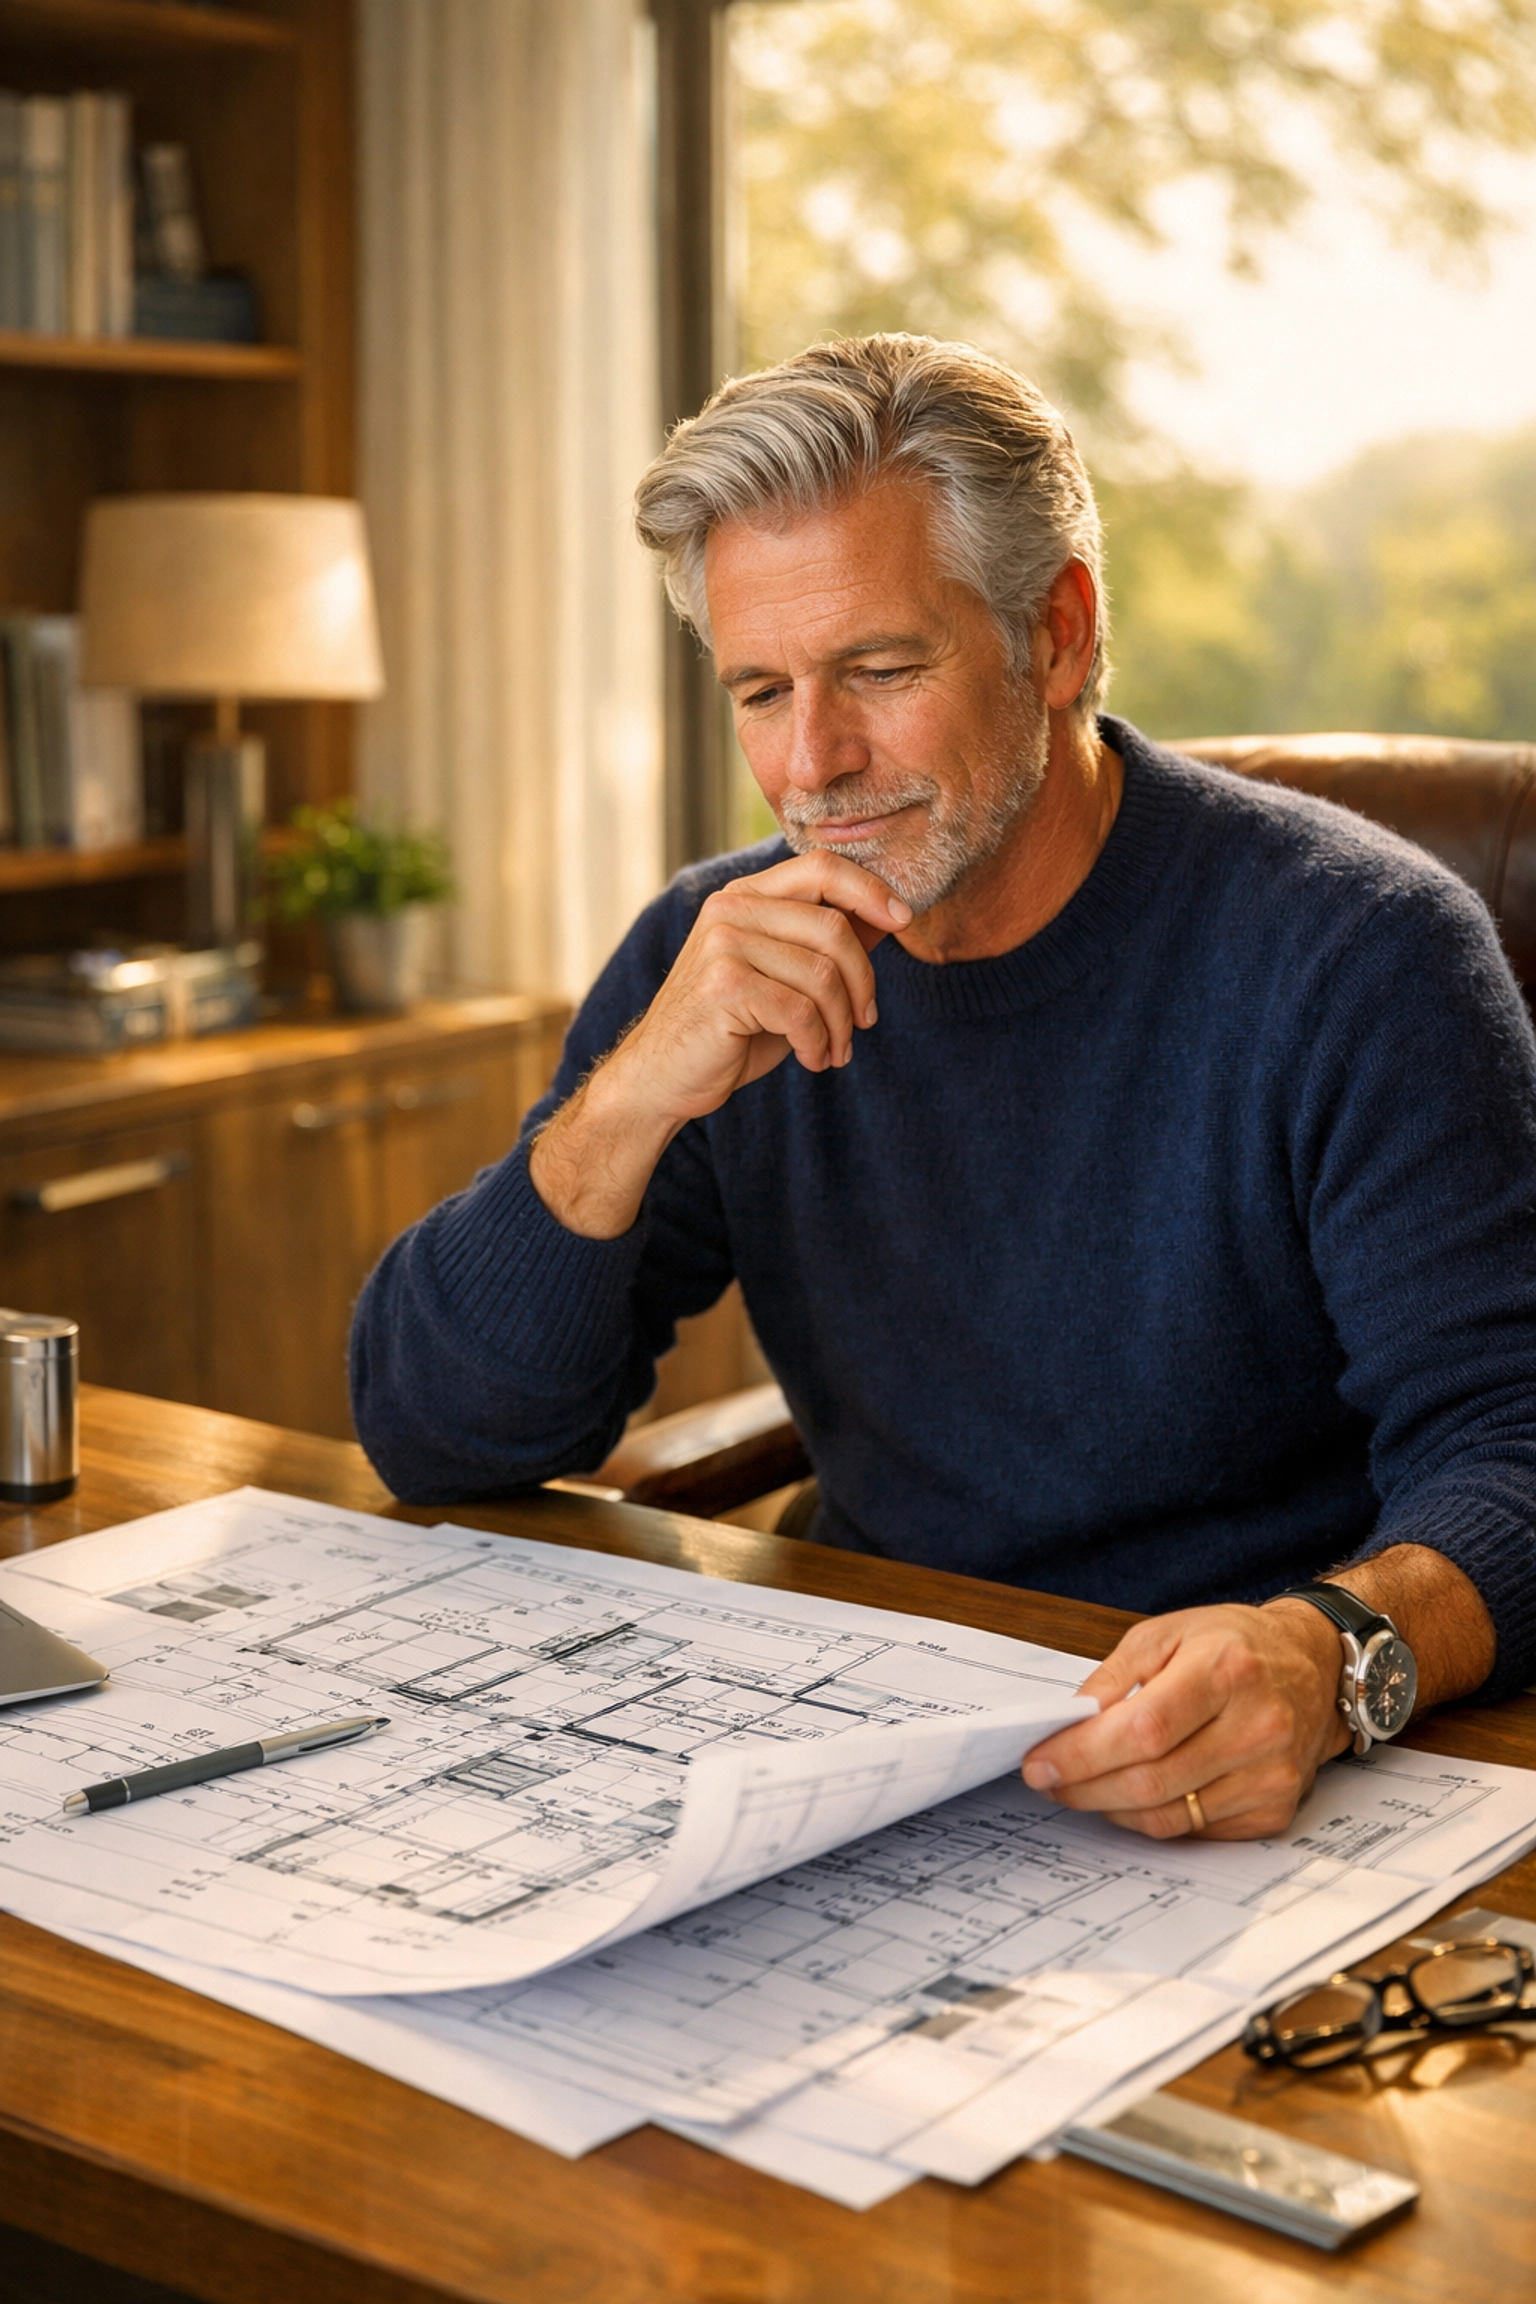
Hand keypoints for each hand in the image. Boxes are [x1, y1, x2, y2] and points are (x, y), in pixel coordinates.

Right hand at [611, 850, 909, 1122]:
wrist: (663, 1076)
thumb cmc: (731, 1028)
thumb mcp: (785, 978)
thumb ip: (826, 944)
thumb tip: (891, 915)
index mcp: (746, 895)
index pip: (822, 868)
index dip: (871, 889)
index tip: (904, 920)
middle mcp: (730, 909)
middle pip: (833, 927)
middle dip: (863, 983)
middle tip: (864, 1022)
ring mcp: (723, 944)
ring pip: (822, 974)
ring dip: (841, 1024)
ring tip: (835, 1051)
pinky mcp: (723, 986)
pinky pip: (801, 1011)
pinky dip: (818, 1043)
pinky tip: (813, 1060)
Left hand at [1021, 1600, 1349, 1840]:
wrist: (1314, 1665)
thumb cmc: (1233, 1645)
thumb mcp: (1166, 1633)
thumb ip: (1113, 1678)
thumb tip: (1068, 1724)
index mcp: (1227, 1670)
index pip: (1143, 1730)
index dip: (1084, 1753)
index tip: (1041, 1762)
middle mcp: (1258, 1726)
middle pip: (1151, 1780)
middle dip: (1085, 1787)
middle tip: (1050, 1780)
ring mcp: (1272, 1774)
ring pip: (1169, 1816)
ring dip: (1112, 1807)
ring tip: (1084, 1787)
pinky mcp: (1276, 1808)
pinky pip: (1196, 1830)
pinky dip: (1154, 1818)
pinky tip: (1134, 1795)